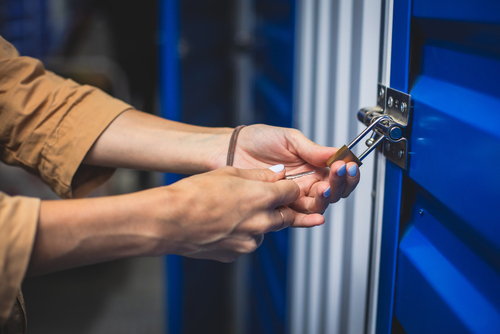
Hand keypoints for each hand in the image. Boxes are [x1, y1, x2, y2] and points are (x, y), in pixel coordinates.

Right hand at [150, 166, 324, 261]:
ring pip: (264, 230)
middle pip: (286, 215)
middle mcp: (262, 222)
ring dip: (258, 222)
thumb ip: (258, 175)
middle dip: (279, 207)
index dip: (287, 188)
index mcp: (262, 198)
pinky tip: (222, 225)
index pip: (293, 193)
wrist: (170, 221)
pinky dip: (241, 234)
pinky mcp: (237, 254)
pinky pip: (247, 242)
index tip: (282, 186)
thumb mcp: (229, 173)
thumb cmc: (195, 193)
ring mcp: (250, 242)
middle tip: (262, 200)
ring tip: (233, 212)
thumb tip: (277, 175)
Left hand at [230, 125, 359, 214]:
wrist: (231, 148)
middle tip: (340, 173)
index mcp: (311, 165)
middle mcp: (305, 183)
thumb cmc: (257, 140)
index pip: (336, 174)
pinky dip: (309, 219)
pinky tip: (318, 217)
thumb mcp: (289, 139)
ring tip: (324, 186)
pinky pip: (297, 217)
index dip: (346, 172)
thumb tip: (336, 152)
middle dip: (340, 184)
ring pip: (317, 205)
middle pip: (332, 192)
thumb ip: (312, 149)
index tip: (348, 165)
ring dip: (326, 198)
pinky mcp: (278, 206)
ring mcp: (292, 195)